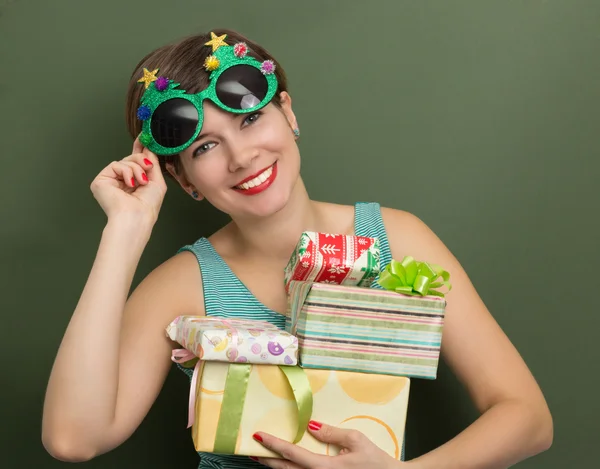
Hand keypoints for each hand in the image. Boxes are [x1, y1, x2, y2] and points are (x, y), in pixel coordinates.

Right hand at [90, 136, 166, 224]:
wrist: (137, 215)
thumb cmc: (148, 205)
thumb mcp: (156, 181)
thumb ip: (153, 163)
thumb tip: (149, 148)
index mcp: (134, 182)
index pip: (134, 162)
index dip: (139, 149)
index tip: (144, 138)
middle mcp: (121, 181)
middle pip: (131, 159)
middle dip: (141, 160)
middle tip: (147, 167)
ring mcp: (110, 180)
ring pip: (125, 161)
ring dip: (136, 168)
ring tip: (140, 182)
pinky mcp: (101, 180)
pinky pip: (116, 165)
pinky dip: (126, 172)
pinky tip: (130, 183)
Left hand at [251, 421, 404, 468]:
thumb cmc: (376, 461)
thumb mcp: (356, 439)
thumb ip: (332, 432)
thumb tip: (312, 426)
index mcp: (325, 468)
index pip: (292, 454)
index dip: (274, 445)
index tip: (259, 436)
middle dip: (268, 459)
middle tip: (253, 449)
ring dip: (278, 467)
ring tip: (266, 456)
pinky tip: (288, 465)